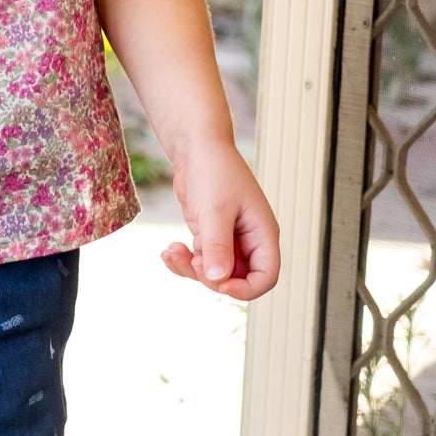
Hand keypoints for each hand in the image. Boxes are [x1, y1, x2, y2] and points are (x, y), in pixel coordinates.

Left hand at [162, 139, 280, 300]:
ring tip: (171, 252)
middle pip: (237, 279)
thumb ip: (217, 246)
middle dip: (211, 277)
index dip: (247, 288)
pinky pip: (200, 260)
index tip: (220, 285)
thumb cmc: (214, 169)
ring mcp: (229, 239)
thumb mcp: (215, 210)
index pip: (266, 275)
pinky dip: (184, 260)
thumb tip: (218, 279)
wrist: (195, 147)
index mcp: (263, 233)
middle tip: (190, 260)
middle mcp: (249, 240)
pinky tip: (168, 251)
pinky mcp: (209, 235)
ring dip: (191, 269)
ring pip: (215, 272)